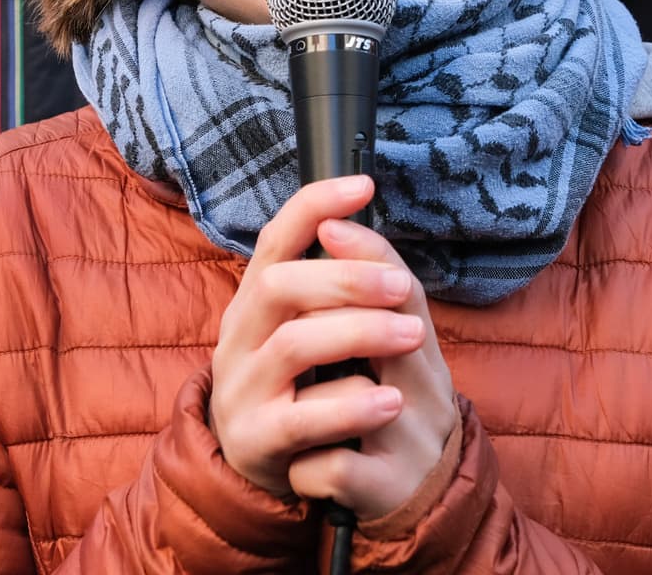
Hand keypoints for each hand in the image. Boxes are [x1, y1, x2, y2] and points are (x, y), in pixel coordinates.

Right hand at [208, 176, 457, 518]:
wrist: (264, 464)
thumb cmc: (303, 382)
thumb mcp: (317, 327)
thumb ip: (338, 283)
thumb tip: (354, 226)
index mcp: (256, 300)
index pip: (275, 239)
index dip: (313, 205)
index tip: (362, 186)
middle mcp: (239, 336)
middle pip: (281, 285)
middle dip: (347, 279)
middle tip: (402, 288)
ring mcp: (243, 388)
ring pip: (294, 344)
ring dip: (361, 332)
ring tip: (412, 336)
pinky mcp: (256, 440)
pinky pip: (302, 418)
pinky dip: (352, 404)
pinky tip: (390, 401)